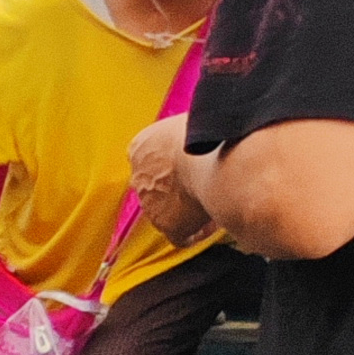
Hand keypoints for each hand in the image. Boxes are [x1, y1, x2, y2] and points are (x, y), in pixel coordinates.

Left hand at [129, 112, 212, 245]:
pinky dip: (198, 231)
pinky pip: (182, 235)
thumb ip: (188, 129)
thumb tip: (205, 126)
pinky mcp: (168, 226)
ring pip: (169, 211)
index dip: (174, 166)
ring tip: (214, 201)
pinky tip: (215, 222)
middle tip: (205, 185)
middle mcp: (138, 178)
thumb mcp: (194, 119)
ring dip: (189, 209)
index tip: (192, 166)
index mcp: (140, 148)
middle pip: (158, 187)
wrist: (212, 156)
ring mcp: (151, 205)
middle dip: (179, 188)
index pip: (151, 161)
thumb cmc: (209, 132)